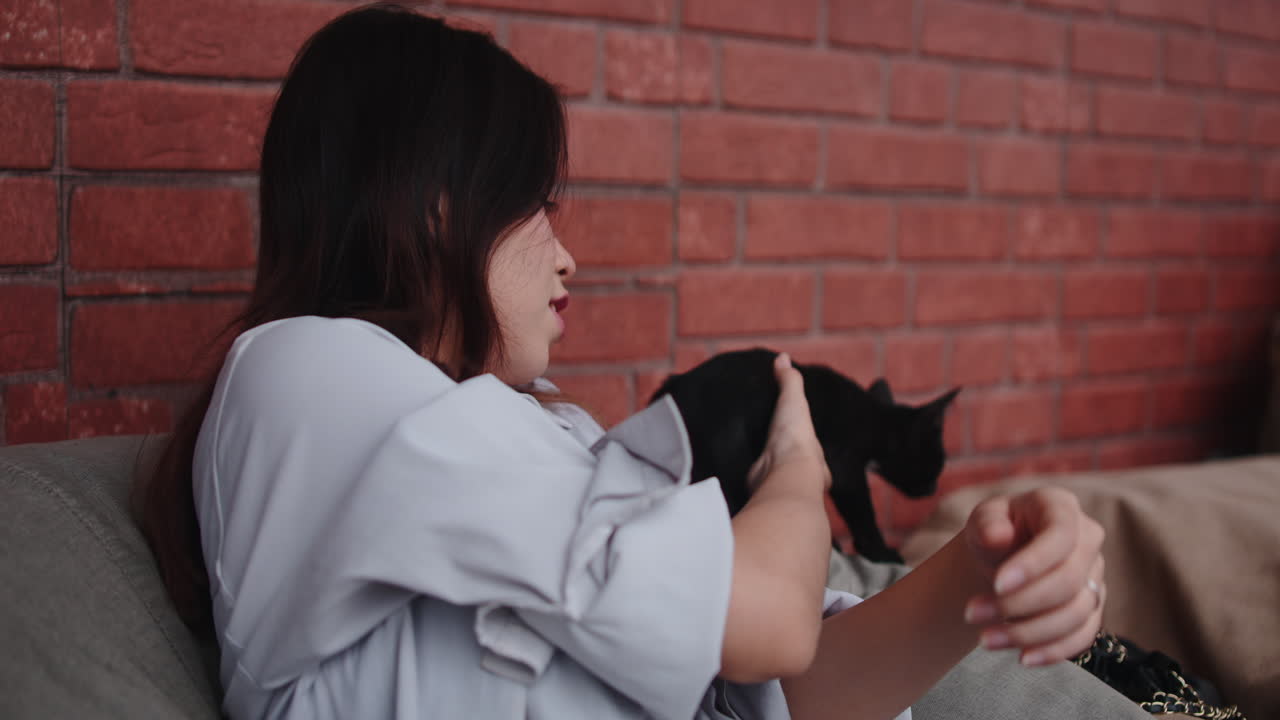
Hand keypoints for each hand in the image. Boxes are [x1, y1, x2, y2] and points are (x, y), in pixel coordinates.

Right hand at [746, 353, 830, 492]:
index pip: (810, 448)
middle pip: (793, 466)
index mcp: (814, 455)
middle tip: (769, 449)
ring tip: (751, 459)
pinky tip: (739, 473)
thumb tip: (782, 357)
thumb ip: (789, 380)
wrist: (784, 472)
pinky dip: (750, 480)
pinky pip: (756, 484)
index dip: (803, 443)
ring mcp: (782, 484)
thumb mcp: (793, 400)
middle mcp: (801, 473)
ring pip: (775, 478)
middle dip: (784, 461)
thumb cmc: (795, 438)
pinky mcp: (762, 491)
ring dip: (766, 472)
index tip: (793, 437)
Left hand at [960, 487, 1105, 665]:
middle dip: (1019, 603)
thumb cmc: (995, 531)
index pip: (1060, 536)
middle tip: (972, 614)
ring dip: (1029, 632)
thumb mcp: (983, 520)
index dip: (1032, 564)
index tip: (996, 585)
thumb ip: (988, 524)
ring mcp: (1095, 575)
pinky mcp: (1093, 607)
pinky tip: (1022, 657)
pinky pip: (1083, 636)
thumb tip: (998, 538)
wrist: (1002, 557)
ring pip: (1076, 613)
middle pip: (1068, 580)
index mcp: (1061, 507)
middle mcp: (1088, 540)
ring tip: (985, 639)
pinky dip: (1054, 651)